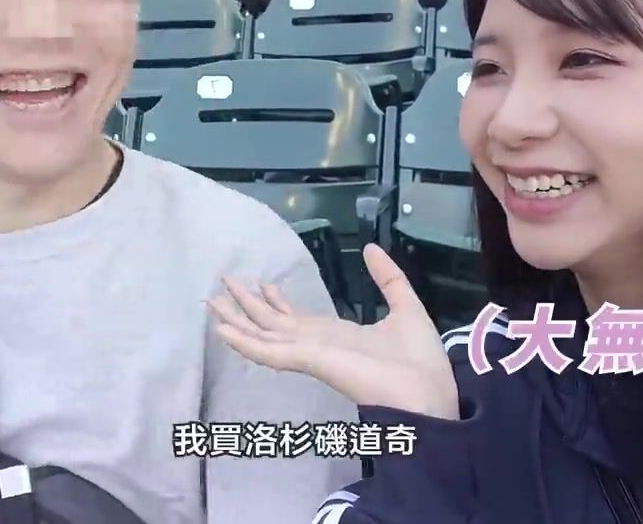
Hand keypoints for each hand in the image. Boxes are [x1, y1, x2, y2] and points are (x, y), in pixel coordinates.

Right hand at [208, 244, 458, 419]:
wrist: (429, 392)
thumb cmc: (419, 359)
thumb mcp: (404, 304)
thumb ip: (387, 277)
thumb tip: (370, 248)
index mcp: (336, 336)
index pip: (298, 318)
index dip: (278, 301)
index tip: (263, 283)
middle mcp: (317, 345)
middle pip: (272, 323)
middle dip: (248, 305)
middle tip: (224, 283)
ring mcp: (310, 354)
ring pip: (264, 336)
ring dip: (237, 321)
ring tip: (212, 304)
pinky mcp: (310, 361)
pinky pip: (271, 352)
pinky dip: (246, 343)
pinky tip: (224, 332)